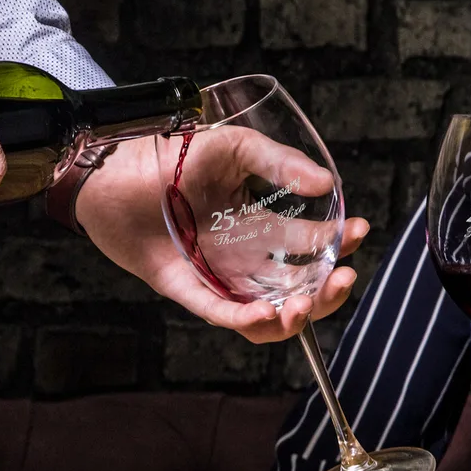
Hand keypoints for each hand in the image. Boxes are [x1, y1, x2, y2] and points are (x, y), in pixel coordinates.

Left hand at [75, 132, 368, 343]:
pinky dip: (247, 321)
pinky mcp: (191, 291)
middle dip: (327, 290)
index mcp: (263, 226)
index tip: (358, 230)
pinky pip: (224, 315)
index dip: (339, 242)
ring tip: (304, 305)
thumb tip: (327, 183)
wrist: (112, 170)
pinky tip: (266, 315)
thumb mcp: (234, 148)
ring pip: (269, 313)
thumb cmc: (170, 155)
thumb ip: (279, 163)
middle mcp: (248, 258)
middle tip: (342, 279)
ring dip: (294, 317)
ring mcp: (221, 277)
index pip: (312, 244)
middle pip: (300, 287)